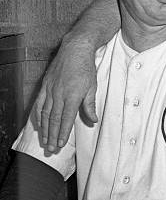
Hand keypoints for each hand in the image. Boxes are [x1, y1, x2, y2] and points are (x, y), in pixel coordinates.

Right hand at [34, 37, 97, 151]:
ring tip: (44, 141)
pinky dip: (38, 116)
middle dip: (52, 135)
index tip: (59, 144)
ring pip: (44, 114)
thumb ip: (90, 105)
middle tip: (50, 149)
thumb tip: (94, 120)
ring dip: (44, 129)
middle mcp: (58, 94)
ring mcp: (50, 90)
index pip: (65, 119)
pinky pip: (39, 104)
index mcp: (71, 96)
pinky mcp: (45, 86)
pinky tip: (39, 125)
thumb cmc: (86, 68)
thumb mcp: (92, 87)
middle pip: (53, 119)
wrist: (74, 50)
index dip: (62, 133)